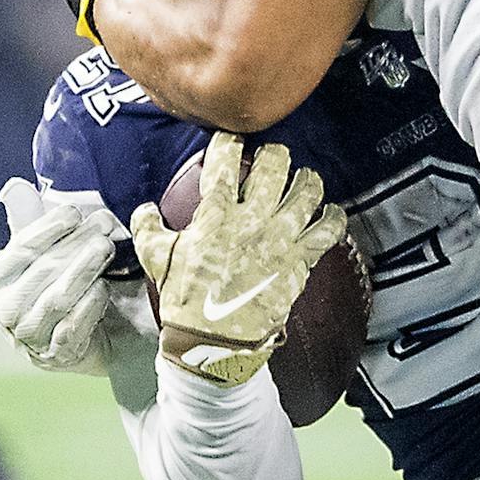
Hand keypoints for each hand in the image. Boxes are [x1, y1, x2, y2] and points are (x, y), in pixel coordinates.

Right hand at [0, 179, 118, 372]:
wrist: (90, 337)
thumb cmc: (63, 284)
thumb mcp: (45, 253)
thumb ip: (31, 221)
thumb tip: (15, 186)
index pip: (21, 249)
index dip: (48, 228)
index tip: (75, 212)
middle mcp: (7, 311)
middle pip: (44, 270)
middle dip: (77, 243)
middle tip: (105, 223)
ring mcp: (30, 337)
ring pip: (57, 299)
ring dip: (85, 270)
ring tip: (107, 248)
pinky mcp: (57, 356)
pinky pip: (72, 329)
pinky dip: (89, 306)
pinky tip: (105, 288)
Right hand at [131, 131, 346, 387]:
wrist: (214, 340)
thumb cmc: (184, 299)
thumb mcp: (156, 260)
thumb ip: (149, 228)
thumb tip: (145, 208)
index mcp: (215, 216)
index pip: (223, 163)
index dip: (228, 142)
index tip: (231, 139)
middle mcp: (252, 221)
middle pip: (274, 166)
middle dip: (274, 154)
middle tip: (272, 157)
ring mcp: (280, 239)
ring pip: (307, 192)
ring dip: (307, 180)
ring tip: (304, 179)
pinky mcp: (300, 261)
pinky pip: (328, 231)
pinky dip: (334, 217)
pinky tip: (331, 212)